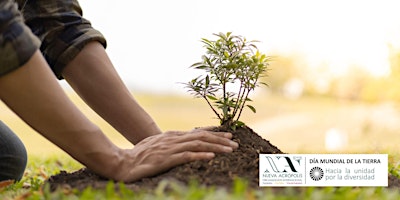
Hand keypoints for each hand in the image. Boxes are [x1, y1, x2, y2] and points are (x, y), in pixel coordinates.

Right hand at [111, 130, 237, 181]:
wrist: (123, 163)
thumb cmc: (140, 155)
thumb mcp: (158, 145)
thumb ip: (172, 143)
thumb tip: (185, 143)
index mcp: (172, 136)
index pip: (198, 133)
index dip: (214, 134)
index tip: (229, 135)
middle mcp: (173, 139)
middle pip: (202, 137)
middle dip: (220, 140)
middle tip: (235, 143)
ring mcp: (170, 149)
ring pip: (198, 144)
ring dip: (216, 146)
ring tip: (230, 150)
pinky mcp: (165, 160)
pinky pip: (186, 156)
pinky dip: (200, 155)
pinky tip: (211, 156)